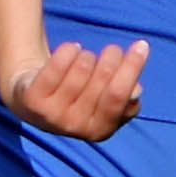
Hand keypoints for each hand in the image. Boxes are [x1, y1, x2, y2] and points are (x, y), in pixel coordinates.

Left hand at [2, 40, 146, 140]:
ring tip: (84, 58)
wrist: (33, 98)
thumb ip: (125, 96)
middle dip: (111, 58)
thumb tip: (135, 91)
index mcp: (100, 131)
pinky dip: (68, 50)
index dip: (132, 69)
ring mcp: (51, 116)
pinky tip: (70, 49)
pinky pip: (57, 64)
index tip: (142, 45)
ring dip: (86, 56)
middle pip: (102, 79)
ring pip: (81, 67)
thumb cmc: (80, 95)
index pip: (119, 96)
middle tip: (112, 50)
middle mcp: (75, 127)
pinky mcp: (33, 101)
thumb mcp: (104, 99)